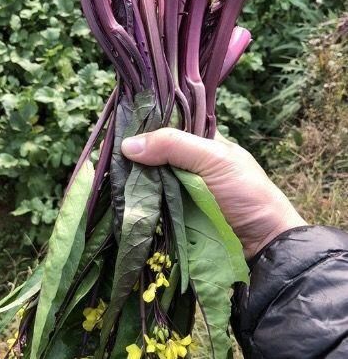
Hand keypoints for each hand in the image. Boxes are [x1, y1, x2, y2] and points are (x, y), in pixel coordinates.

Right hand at [121, 128, 306, 257]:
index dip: (143, 125)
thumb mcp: (213, 159)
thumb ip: (174, 145)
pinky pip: (150, 199)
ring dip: (132, 177)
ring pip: (148, 175)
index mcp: (200, 139)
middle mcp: (186, 160)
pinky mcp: (173, 209)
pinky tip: (119, 192)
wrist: (262, 244)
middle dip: (133, 153)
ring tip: (106, 172)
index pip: (165, 124)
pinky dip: (138, 198)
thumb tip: (127, 145)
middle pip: (152, 151)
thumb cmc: (246, 193)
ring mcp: (178, 186)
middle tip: (107, 153)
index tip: (116, 126)